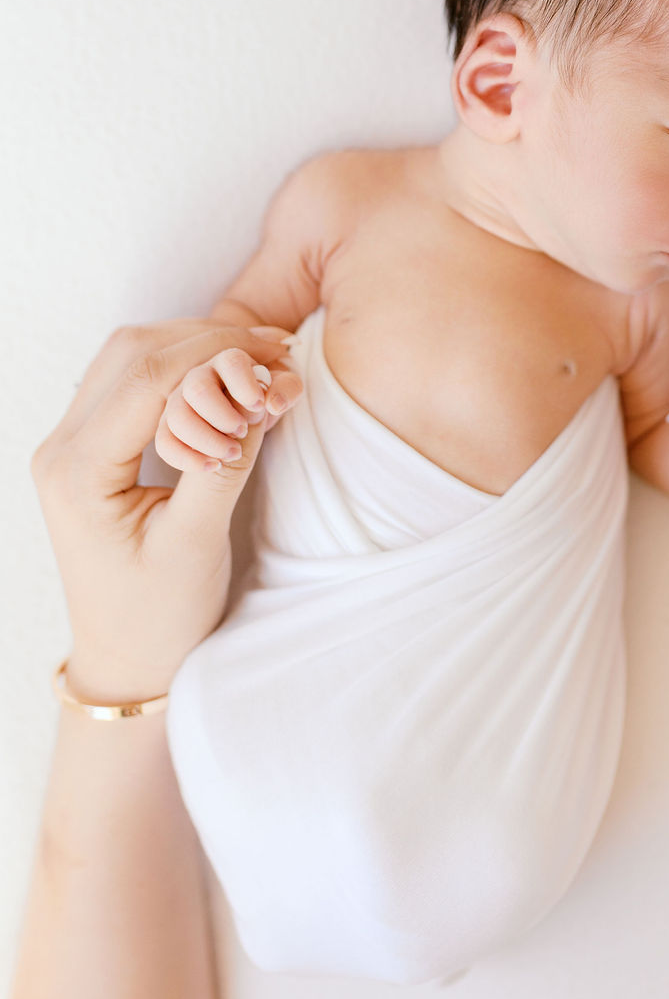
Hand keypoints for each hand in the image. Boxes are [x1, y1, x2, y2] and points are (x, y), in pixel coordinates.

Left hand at [30, 318, 298, 702]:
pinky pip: (130, 382)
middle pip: (131, 352)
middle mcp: (62, 448)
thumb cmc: (158, 617)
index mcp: (78, 472)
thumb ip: (225, 465)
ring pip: (128, 357)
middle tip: (275, 350)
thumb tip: (260, 395)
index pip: (146, 378)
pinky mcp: (91, 448)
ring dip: (194, 346)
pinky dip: (180, 369)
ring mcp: (70, 445)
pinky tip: (225, 378)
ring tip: (257, 360)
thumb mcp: (197, 544)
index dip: (215, 352)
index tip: (275, 354)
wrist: (128, 660)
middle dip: (207, 338)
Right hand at [155, 341, 304, 472]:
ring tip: (233, 454)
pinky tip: (213, 466)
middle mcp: (200, 376)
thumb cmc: (269, 395)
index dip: (244, 384)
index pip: (231, 362)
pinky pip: (164, 442)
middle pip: (198, 388)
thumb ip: (286, 388)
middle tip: (242, 432)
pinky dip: (186, 457)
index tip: (259, 406)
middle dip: (222, 416)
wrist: (252, 415)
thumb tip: (272, 402)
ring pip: (178, 416)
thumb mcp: (285, 389)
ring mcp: (181, 401)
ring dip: (207, 439)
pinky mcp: (170, 427)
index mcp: (230, 362)